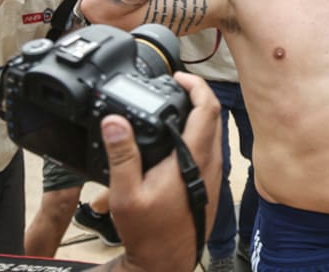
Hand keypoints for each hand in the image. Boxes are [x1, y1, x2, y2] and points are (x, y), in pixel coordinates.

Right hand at [101, 72, 221, 271]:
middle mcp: (211, 161)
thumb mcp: (126, 194)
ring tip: (172, 105)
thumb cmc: (148, 233)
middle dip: (197, 94)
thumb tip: (114, 120)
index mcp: (195, 157)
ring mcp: (213, 172)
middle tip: (174, 86)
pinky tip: (175, 135)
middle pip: (214, 115)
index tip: (178, 77)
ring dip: (198, 113)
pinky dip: (196, 131)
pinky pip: (210, 146)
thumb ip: (122, 155)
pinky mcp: (210, 181)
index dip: (196, 85)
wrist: (166, 262)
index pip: (208, 109)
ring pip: (213, 130)